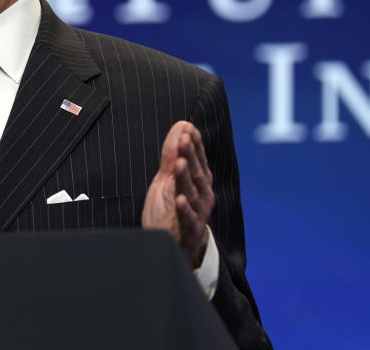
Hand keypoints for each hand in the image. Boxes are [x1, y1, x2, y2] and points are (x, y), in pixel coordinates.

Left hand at [141, 121, 214, 265]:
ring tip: (179, 163)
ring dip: (186, 177)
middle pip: (196, 173)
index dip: (194, 145)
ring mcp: (197, 212)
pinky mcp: (188, 229)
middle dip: (190, 155)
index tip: (189, 129)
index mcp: (199, 182)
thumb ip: (172, 155)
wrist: (171, 244)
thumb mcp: (167, 179)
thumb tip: (182, 126)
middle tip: (184, 139)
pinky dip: (184, 209)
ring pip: (192, 192)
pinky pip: (188, 218)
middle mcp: (202, 195)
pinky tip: (179, 199)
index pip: (198, 159)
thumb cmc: (170, 209)